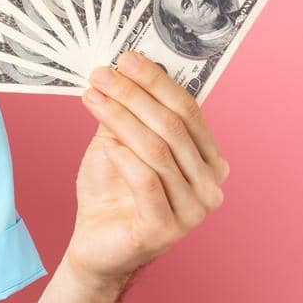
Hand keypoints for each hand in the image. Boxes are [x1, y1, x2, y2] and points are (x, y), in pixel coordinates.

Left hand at [65, 50, 229, 290]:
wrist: (95, 243)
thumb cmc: (111, 190)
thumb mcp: (118, 141)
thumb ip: (128, 112)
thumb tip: (125, 69)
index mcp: (209, 160)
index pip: (189, 110)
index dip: (157, 82)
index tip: (125, 59)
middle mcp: (210, 185)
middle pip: (173, 126)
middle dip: (133, 95)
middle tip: (100, 75)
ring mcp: (193, 210)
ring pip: (157, 150)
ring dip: (121, 118)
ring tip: (92, 98)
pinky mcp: (167, 229)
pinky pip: (146, 181)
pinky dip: (123, 156)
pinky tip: (104, 143)